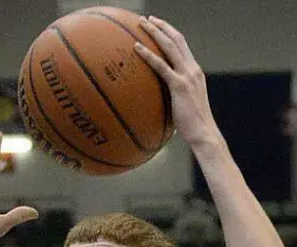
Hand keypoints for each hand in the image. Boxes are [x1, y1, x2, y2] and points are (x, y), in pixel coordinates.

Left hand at [135, 16, 220, 148]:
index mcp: (194, 71)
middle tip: (147, 19)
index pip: (182, 46)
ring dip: (155, 32)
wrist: (204, 133)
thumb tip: (156, 100)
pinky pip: (161, 66)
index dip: (170, 33)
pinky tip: (136, 48)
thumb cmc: (191, 124)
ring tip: (140, 24)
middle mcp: (193, 69)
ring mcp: (187, 76)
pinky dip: (148, 55)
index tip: (158, 25)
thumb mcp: (182, 104)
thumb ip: (173, 96)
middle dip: (161, 26)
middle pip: (177, 40)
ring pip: (170, 46)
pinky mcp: (179, 86)